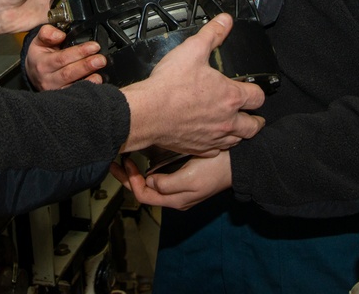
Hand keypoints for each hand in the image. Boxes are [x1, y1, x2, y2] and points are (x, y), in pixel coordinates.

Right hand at [25, 24, 105, 90]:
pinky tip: (96, 83)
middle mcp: (47, 79)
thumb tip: (60, 35)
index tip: (94, 46)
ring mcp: (54, 90)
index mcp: (42, 63)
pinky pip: (75, 95)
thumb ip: (47, 33)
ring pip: (72, 86)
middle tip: (101, 59)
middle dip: (86, 66)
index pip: (62, 58)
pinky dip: (87, 90)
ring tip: (100, 73)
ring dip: (88, 79)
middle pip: (68, 73)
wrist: (33, 73)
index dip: (79, 52)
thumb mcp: (39, 40)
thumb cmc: (40, 56)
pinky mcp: (62, 97)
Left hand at [111, 153, 231, 209]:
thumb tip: (150, 182)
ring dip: (137, 174)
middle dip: (128, 178)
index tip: (127, 162)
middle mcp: (176, 197)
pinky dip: (149, 170)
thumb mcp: (191, 177)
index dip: (131, 181)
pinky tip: (145, 160)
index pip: (144, 195)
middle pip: (144, 192)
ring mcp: (181, 189)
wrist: (240, 162)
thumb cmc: (218, 168)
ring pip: (151, 185)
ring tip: (128, 160)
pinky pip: (160, 178)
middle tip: (117, 162)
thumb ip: (168, 183)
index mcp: (177, 199)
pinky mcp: (185, 179)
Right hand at [120, 13, 265, 155]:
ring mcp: (214, 137)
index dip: (257, 91)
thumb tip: (225, 21)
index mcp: (230, 97)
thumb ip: (212, 34)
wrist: (147, 113)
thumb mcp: (192, 50)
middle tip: (252, 115)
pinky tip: (212, 137)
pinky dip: (218, 145)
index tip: (253, 90)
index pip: (258, 97)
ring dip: (239, 132)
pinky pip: (216, 151)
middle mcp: (227, 121)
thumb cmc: (169, 85)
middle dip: (255, 119)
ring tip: (235, 126)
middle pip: (254, 125)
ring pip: (237, 140)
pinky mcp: (198, 148)